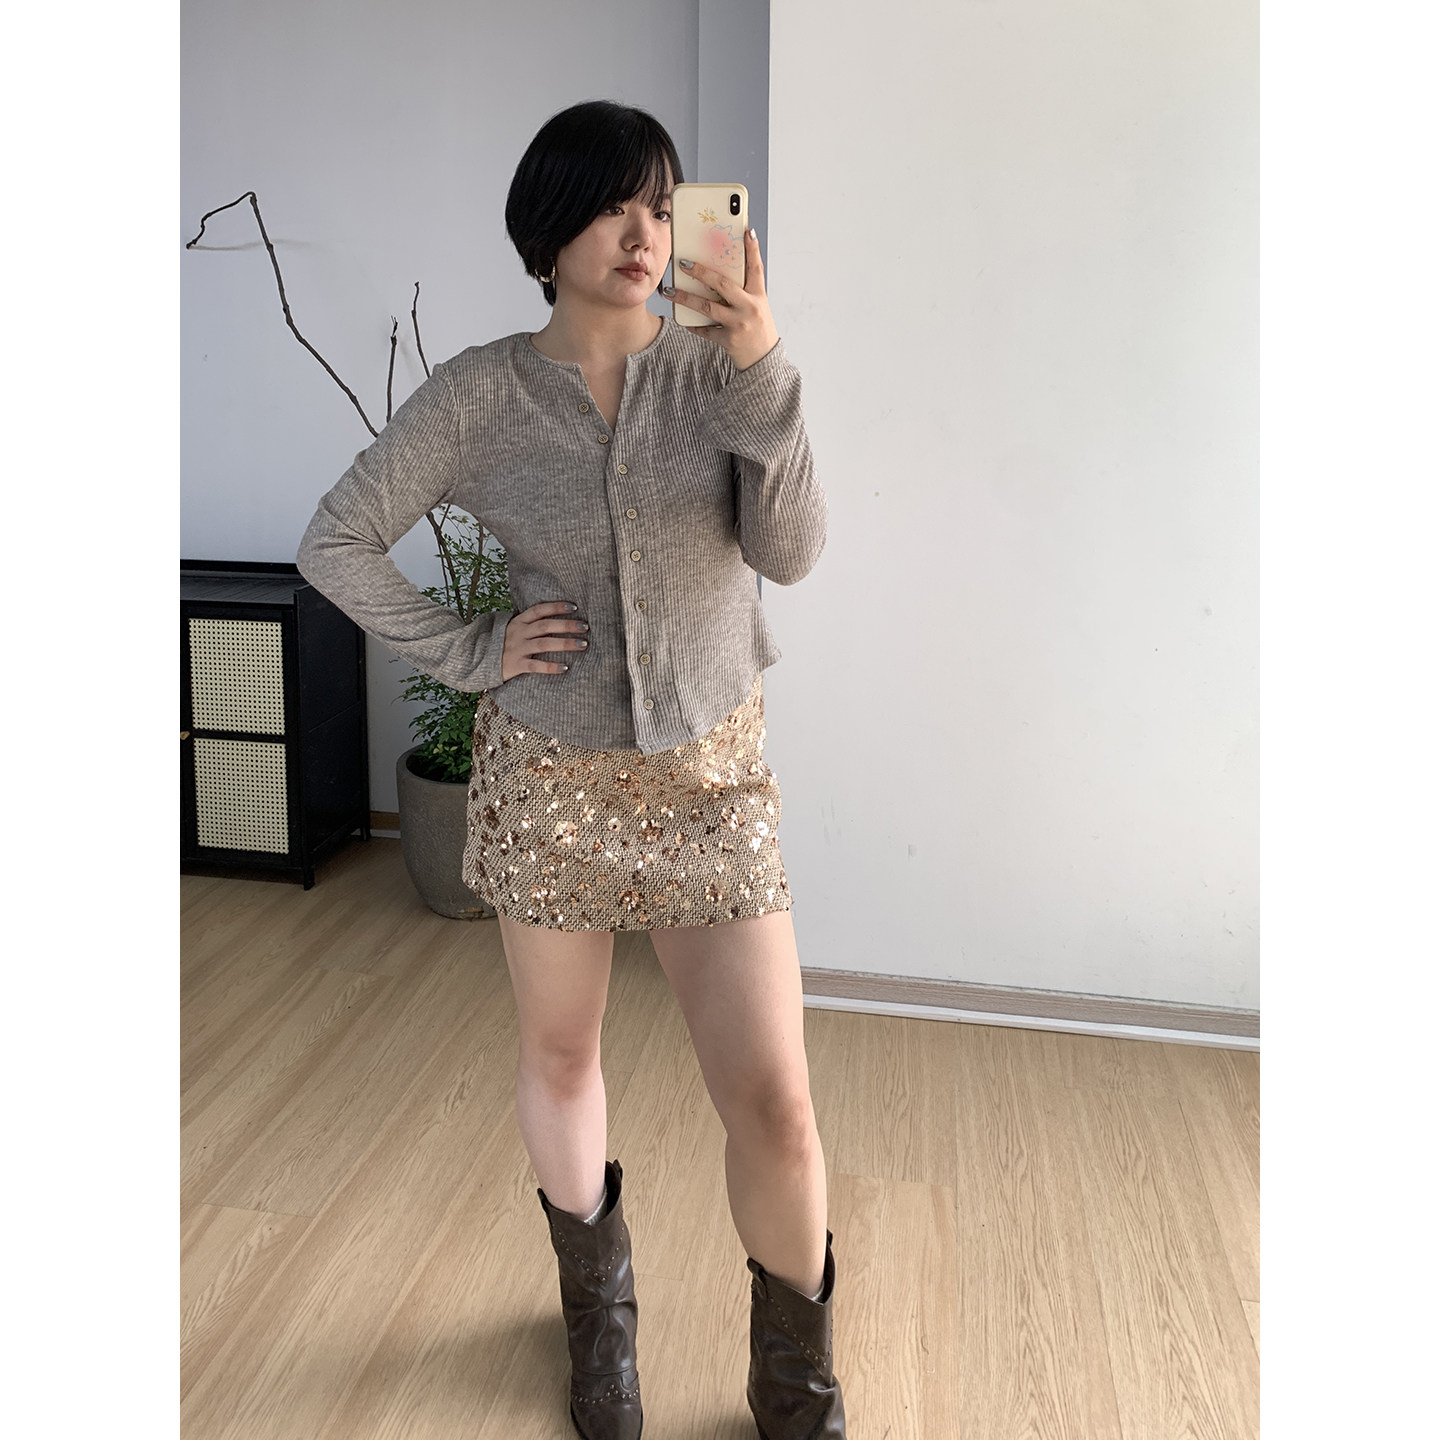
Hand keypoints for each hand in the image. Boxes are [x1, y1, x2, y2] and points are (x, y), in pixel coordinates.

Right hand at [501, 600, 588, 681]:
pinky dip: (550, 667)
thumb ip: (528, 624)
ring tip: (583, 645)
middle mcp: (519, 633)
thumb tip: (553, 620)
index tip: (574, 606)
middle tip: (585, 626)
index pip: (539, 610)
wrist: (476, 660)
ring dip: (565, 643)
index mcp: (519, 622)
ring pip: (544, 644)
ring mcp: (517, 649)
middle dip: (567, 625)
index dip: (556, 607)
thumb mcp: (511, 629)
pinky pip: (535, 666)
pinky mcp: (516, 665)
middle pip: (546, 626)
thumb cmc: (499, 644)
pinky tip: (565, 668)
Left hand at [662, 228, 779, 371]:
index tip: (747, 231)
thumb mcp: (757, 306)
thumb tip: (718, 272)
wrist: (763, 360)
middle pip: (722, 284)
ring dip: (685, 297)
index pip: (756, 268)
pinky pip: (705, 329)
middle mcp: (749, 307)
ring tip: (669, 290)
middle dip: (701, 272)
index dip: (752, 249)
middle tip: (683, 263)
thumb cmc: (758, 328)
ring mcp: (738, 324)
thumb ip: (743, 290)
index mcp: (759, 296)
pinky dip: (693, 324)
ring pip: (707, 307)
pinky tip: (682, 319)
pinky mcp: (728, 339)